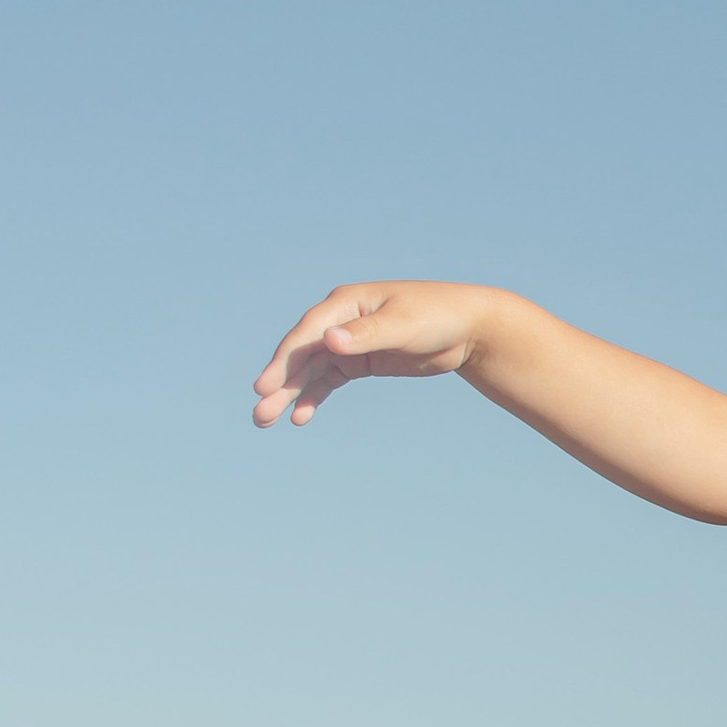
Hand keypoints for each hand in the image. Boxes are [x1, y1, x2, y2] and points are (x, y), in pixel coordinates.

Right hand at [252, 281, 503, 427]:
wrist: (468, 328)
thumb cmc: (437, 316)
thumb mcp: (403, 325)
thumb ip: (366, 335)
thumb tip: (328, 339)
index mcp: (345, 304)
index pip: (307, 334)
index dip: (285, 360)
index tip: (265, 386)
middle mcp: (341, 322)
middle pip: (303, 354)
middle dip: (280, 383)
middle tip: (259, 413)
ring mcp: (349, 342)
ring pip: (312, 371)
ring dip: (291, 394)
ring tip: (268, 421)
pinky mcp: (361, 361)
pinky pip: (330, 380)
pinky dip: (315, 397)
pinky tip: (302, 417)